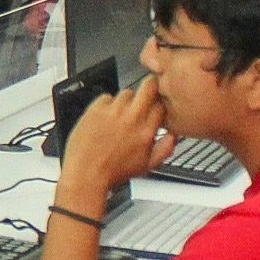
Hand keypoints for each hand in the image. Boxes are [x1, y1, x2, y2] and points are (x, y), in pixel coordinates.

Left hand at [59, 75, 176, 200]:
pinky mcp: (96, 109)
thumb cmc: (112, 172)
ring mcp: (113, 112)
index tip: (158, 106)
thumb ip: (165, 149)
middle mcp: (131, 119)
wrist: (85, 173)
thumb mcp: (146, 166)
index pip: (162, 106)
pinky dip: (107, 104)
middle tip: (148, 91)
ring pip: (127, 92)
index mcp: (145, 132)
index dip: (161, 103)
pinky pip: (106, 96)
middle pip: (149, 86)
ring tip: (120, 114)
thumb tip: (174, 136)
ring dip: (127, 100)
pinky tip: (105, 117)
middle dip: (151, 85)